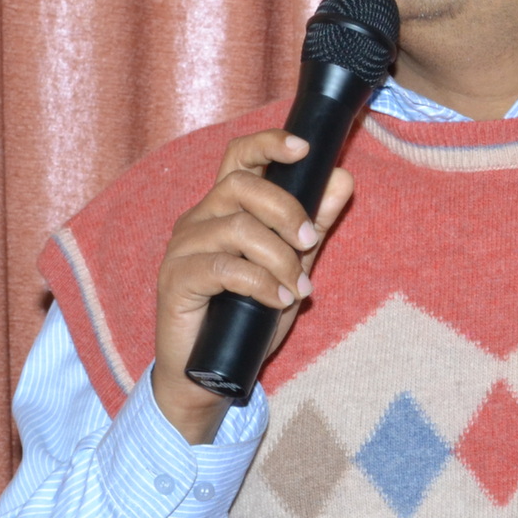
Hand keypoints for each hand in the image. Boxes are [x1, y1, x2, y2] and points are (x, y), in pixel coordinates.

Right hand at [151, 129, 355, 443]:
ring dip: (279, 257)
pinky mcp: (175, 280)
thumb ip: (314, 224)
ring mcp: (183, 249)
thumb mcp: (292, 266)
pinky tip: (278, 299)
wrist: (209, 373)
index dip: (268, 144)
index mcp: (224, 209)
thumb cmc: (247, 317)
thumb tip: (342, 179)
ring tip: (297, 289)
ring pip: (236, 228)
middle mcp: (199, 220)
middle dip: (286, 210)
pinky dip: (259, 282)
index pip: (240, 158)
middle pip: (241, 185)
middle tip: (311, 243)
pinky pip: (222, 268)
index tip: (304, 148)